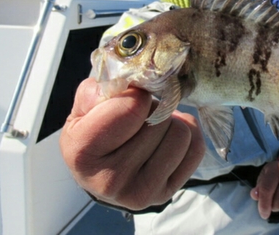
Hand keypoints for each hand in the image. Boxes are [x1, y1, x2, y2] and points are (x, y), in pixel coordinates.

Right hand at [59, 78, 205, 209]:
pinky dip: (187, 135)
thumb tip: (127, 84)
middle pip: (161, 119)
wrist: (98, 172)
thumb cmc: (92, 133)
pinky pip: (196, 149)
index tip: (126, 99)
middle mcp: (109, 181)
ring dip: (170, 123)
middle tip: (137, 119)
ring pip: (181, 133)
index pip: (133, 106)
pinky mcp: (165, 194)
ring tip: (150, 129)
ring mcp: (140, 193)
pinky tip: (167, 139)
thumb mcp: (84, 107)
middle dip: (152, 110)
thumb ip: (97, 91)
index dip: (135, 94)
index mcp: (83, 152)